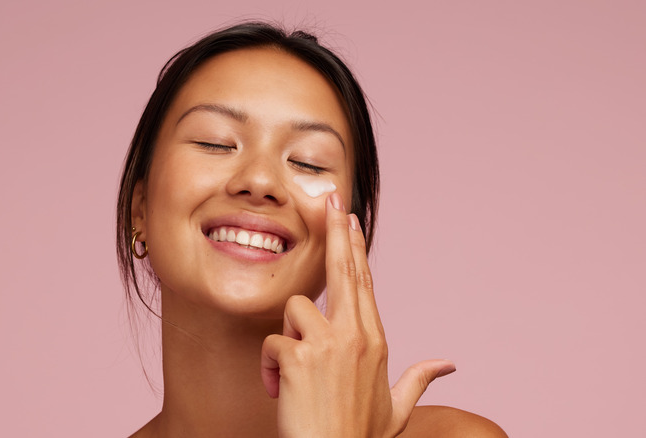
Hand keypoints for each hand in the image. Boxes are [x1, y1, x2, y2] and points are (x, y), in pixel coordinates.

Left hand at [261, 192, 455, 436]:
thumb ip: (419, 379)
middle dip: (337, 230)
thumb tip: (449, 364)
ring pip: (295, 309)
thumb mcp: (397, 409)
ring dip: (287, 338)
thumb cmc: (359, 436)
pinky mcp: (299, 357)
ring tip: (292, 373)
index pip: (364, 282)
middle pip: (344, 269)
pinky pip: (273, 342)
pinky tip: (279, 389)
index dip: (356, 247)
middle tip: (330, 197)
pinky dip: (270, 366)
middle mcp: (356, 336)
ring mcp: (328, 344)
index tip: (351, 219)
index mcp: (376, 341)